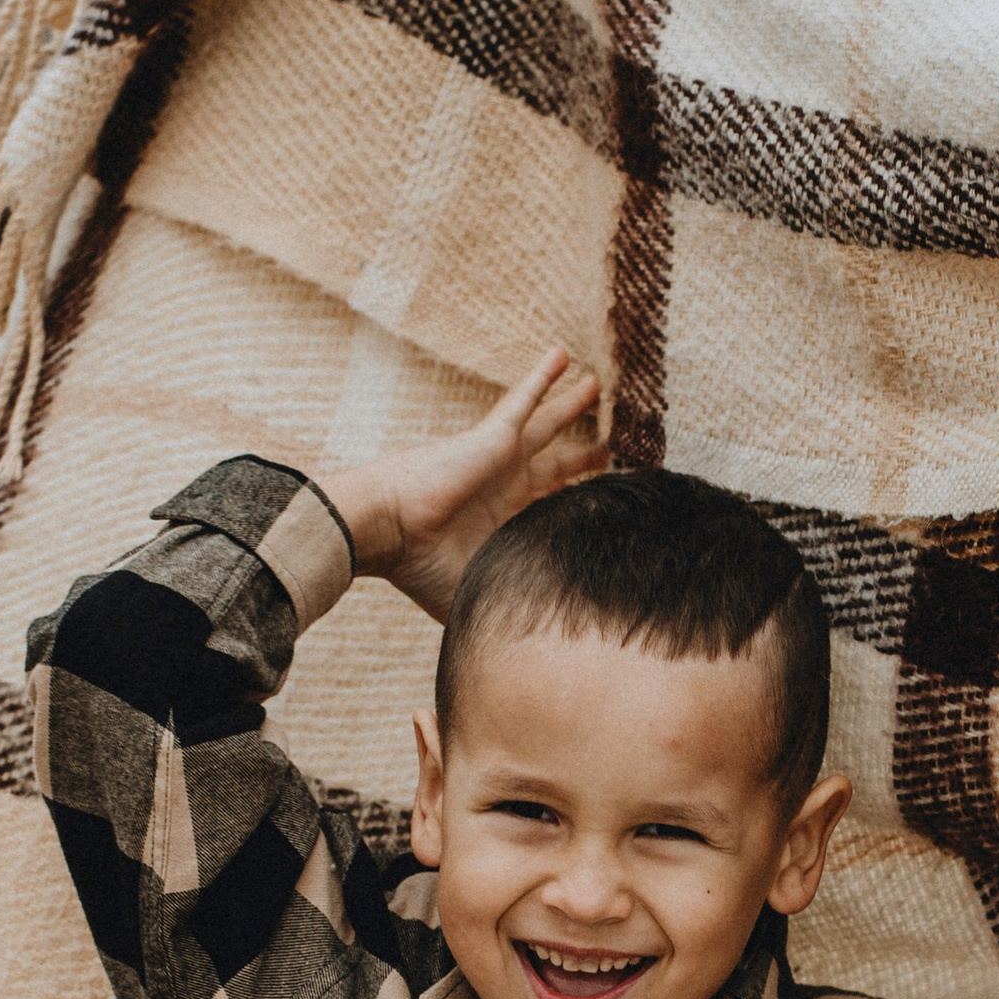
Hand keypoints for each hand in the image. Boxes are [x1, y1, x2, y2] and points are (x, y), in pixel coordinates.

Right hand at [323, 348, 608, 623]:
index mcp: (503, 524)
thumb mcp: (478, 593)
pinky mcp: (494, 438)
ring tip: (595, 385)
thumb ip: (510, 604)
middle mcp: (505, 488)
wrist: (388, 536)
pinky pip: (524, 400)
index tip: (603, 503)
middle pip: (554, 466)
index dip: (573, 505)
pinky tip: (563, 354)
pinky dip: (542, 377)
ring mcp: (500, 460)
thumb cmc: (422, 570)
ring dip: (569, 405)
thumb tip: (541, 645)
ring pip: (547, 426)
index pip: (547, 510)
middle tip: (609, 449)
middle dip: (581, 458)